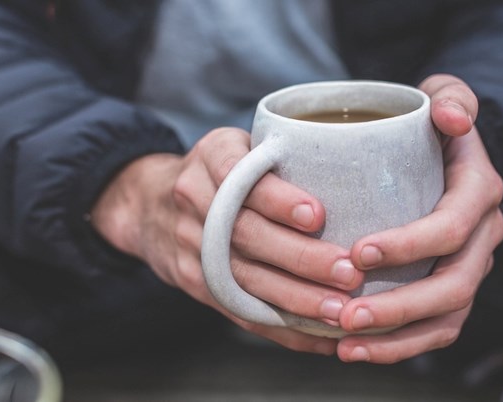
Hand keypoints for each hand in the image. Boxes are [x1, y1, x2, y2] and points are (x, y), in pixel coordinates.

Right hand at [91, 128, 365, 354]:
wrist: (150, 205)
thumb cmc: (220, 170)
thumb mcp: (239, 144)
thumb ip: (279, 154)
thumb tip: (351, 174)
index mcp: (211, 158)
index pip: (242, 177)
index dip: (278, 200)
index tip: (317, 215)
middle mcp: (195, 201)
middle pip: (247, 235)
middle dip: (301, 258)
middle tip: (347, 272)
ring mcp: (191, 247)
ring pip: (245, 279)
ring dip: (296, 300)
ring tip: (340, 310)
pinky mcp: (197, 284)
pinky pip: (241, 312)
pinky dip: (283, 329)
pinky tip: (320, 338)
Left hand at [335, 74, 502, 362]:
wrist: (446, 154)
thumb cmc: (433, 125)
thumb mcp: (445, 95)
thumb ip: (451, 97)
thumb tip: (452, 119)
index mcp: (480, 193)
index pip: (452, 226)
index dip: (410, 245)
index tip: (358, 251)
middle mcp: (483, 237)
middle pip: (453, 285)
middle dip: (400, 306)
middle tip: (346, 314)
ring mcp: (471, 268)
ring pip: (447, 317)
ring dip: (396, 337)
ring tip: (344, 344)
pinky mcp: (454, 291)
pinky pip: (435, 330)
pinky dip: (398, 347)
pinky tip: (352, 351)